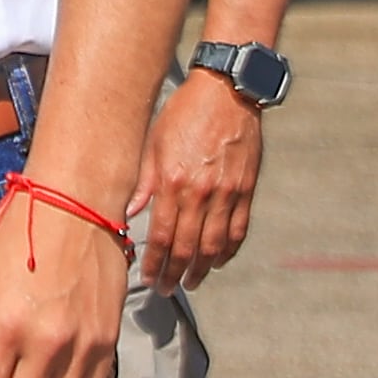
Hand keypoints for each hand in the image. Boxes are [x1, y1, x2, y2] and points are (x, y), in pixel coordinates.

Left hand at [137, 69, 264, 293]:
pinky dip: (228, 251)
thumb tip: (132, 211)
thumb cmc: (186, 111)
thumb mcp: (154, 142)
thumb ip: (144, 182)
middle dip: (174, 274)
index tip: (149, 277)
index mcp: (173, 182)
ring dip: (201, 269)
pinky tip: (218, 260)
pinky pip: (239, 230)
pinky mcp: (246, 189)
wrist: (226, 90)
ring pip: (214, 246)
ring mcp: (227, 193)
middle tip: (167, 288)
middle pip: (186, 248)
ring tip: (191, 281)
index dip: (155, 263)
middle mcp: (201, 192)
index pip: (161, 237)